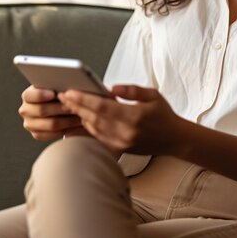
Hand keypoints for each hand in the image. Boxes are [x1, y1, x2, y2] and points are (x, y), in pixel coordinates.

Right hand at [19, 86, 88, 140]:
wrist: (60, 107)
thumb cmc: (60, 92)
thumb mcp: (57, 86)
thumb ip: (59, 86)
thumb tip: (67, 87)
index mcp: (28, 95)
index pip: (30, 95)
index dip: (41, 94)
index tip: (53, 93)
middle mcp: (26, 110)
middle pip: (42, 110)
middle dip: (61, 108)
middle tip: (75, 105)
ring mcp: (30, 123)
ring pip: (50, 124)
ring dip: (67, 120)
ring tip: (80, 114)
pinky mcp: (37, 134)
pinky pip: (52, 134)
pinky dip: (66, 129)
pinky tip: (76, 125)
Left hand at [57, 85, 184, 154]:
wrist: (174, 139)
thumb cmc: (163, 114)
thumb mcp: (152, 95)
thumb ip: (131, 90)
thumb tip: (111, 88)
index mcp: (134, 116)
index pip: (102, 107)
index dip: (84, 99)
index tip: (70, 92)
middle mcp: (126, 132)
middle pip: (94, 118)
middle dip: (76, 106)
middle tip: (63, 96)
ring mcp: (122, 143)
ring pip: (94, 129)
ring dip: (80, 116)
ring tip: (69, 105)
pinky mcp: (120, 149)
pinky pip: (98, 138)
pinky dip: (88, 127)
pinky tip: (82, 118)